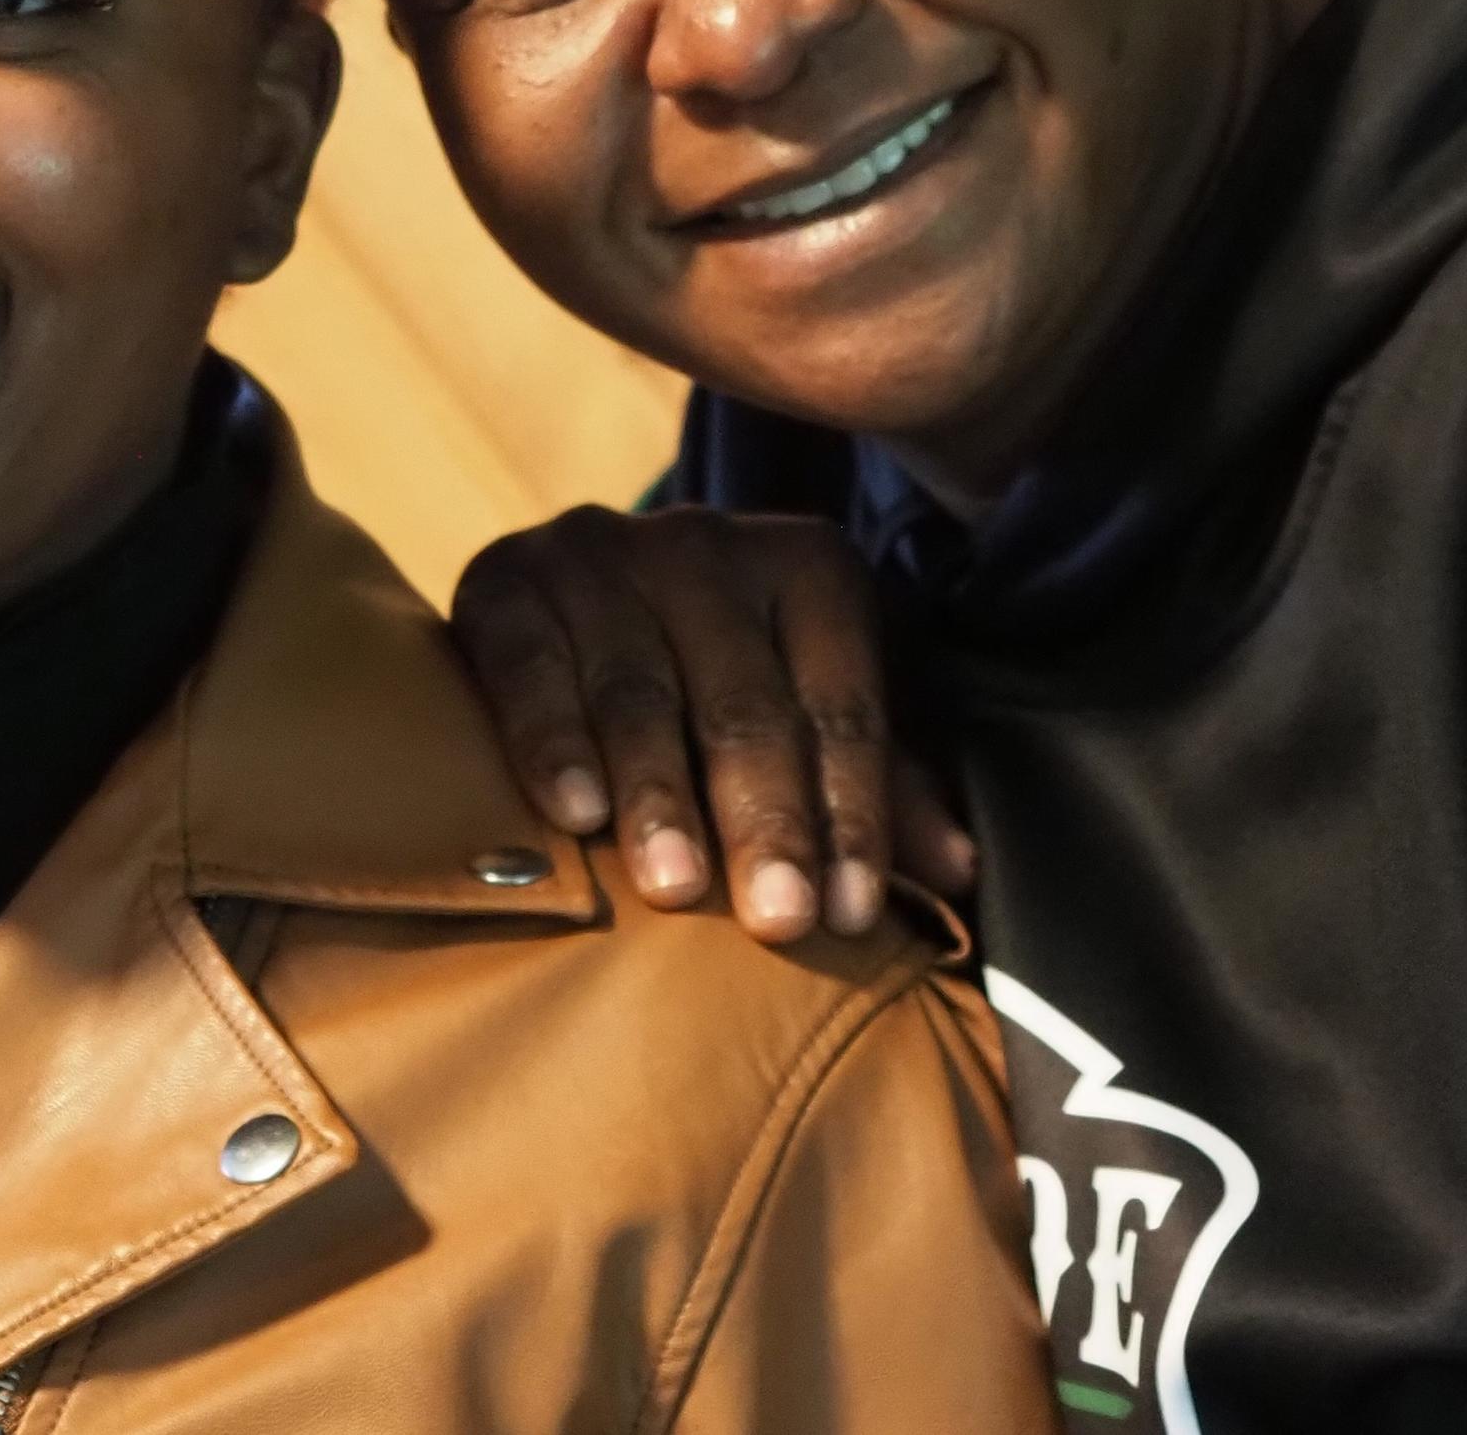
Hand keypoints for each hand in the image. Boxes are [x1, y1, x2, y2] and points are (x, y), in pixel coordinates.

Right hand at [448, 506, 975, 943]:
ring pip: (641, 691)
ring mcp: (602, 555)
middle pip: (747, 704)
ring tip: (676, 887)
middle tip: (779, 919)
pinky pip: (531, 666)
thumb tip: (958, 870)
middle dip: (768, 818)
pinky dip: (553, 741)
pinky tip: (574, 812)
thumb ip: (879, 783)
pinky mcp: (507, 576)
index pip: (842, 705)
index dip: (852, 813)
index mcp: (808, 566)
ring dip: (660, 795)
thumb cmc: (719, 676)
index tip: (849, 915)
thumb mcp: (808, 707)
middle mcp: (708, 546)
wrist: (572, 588)